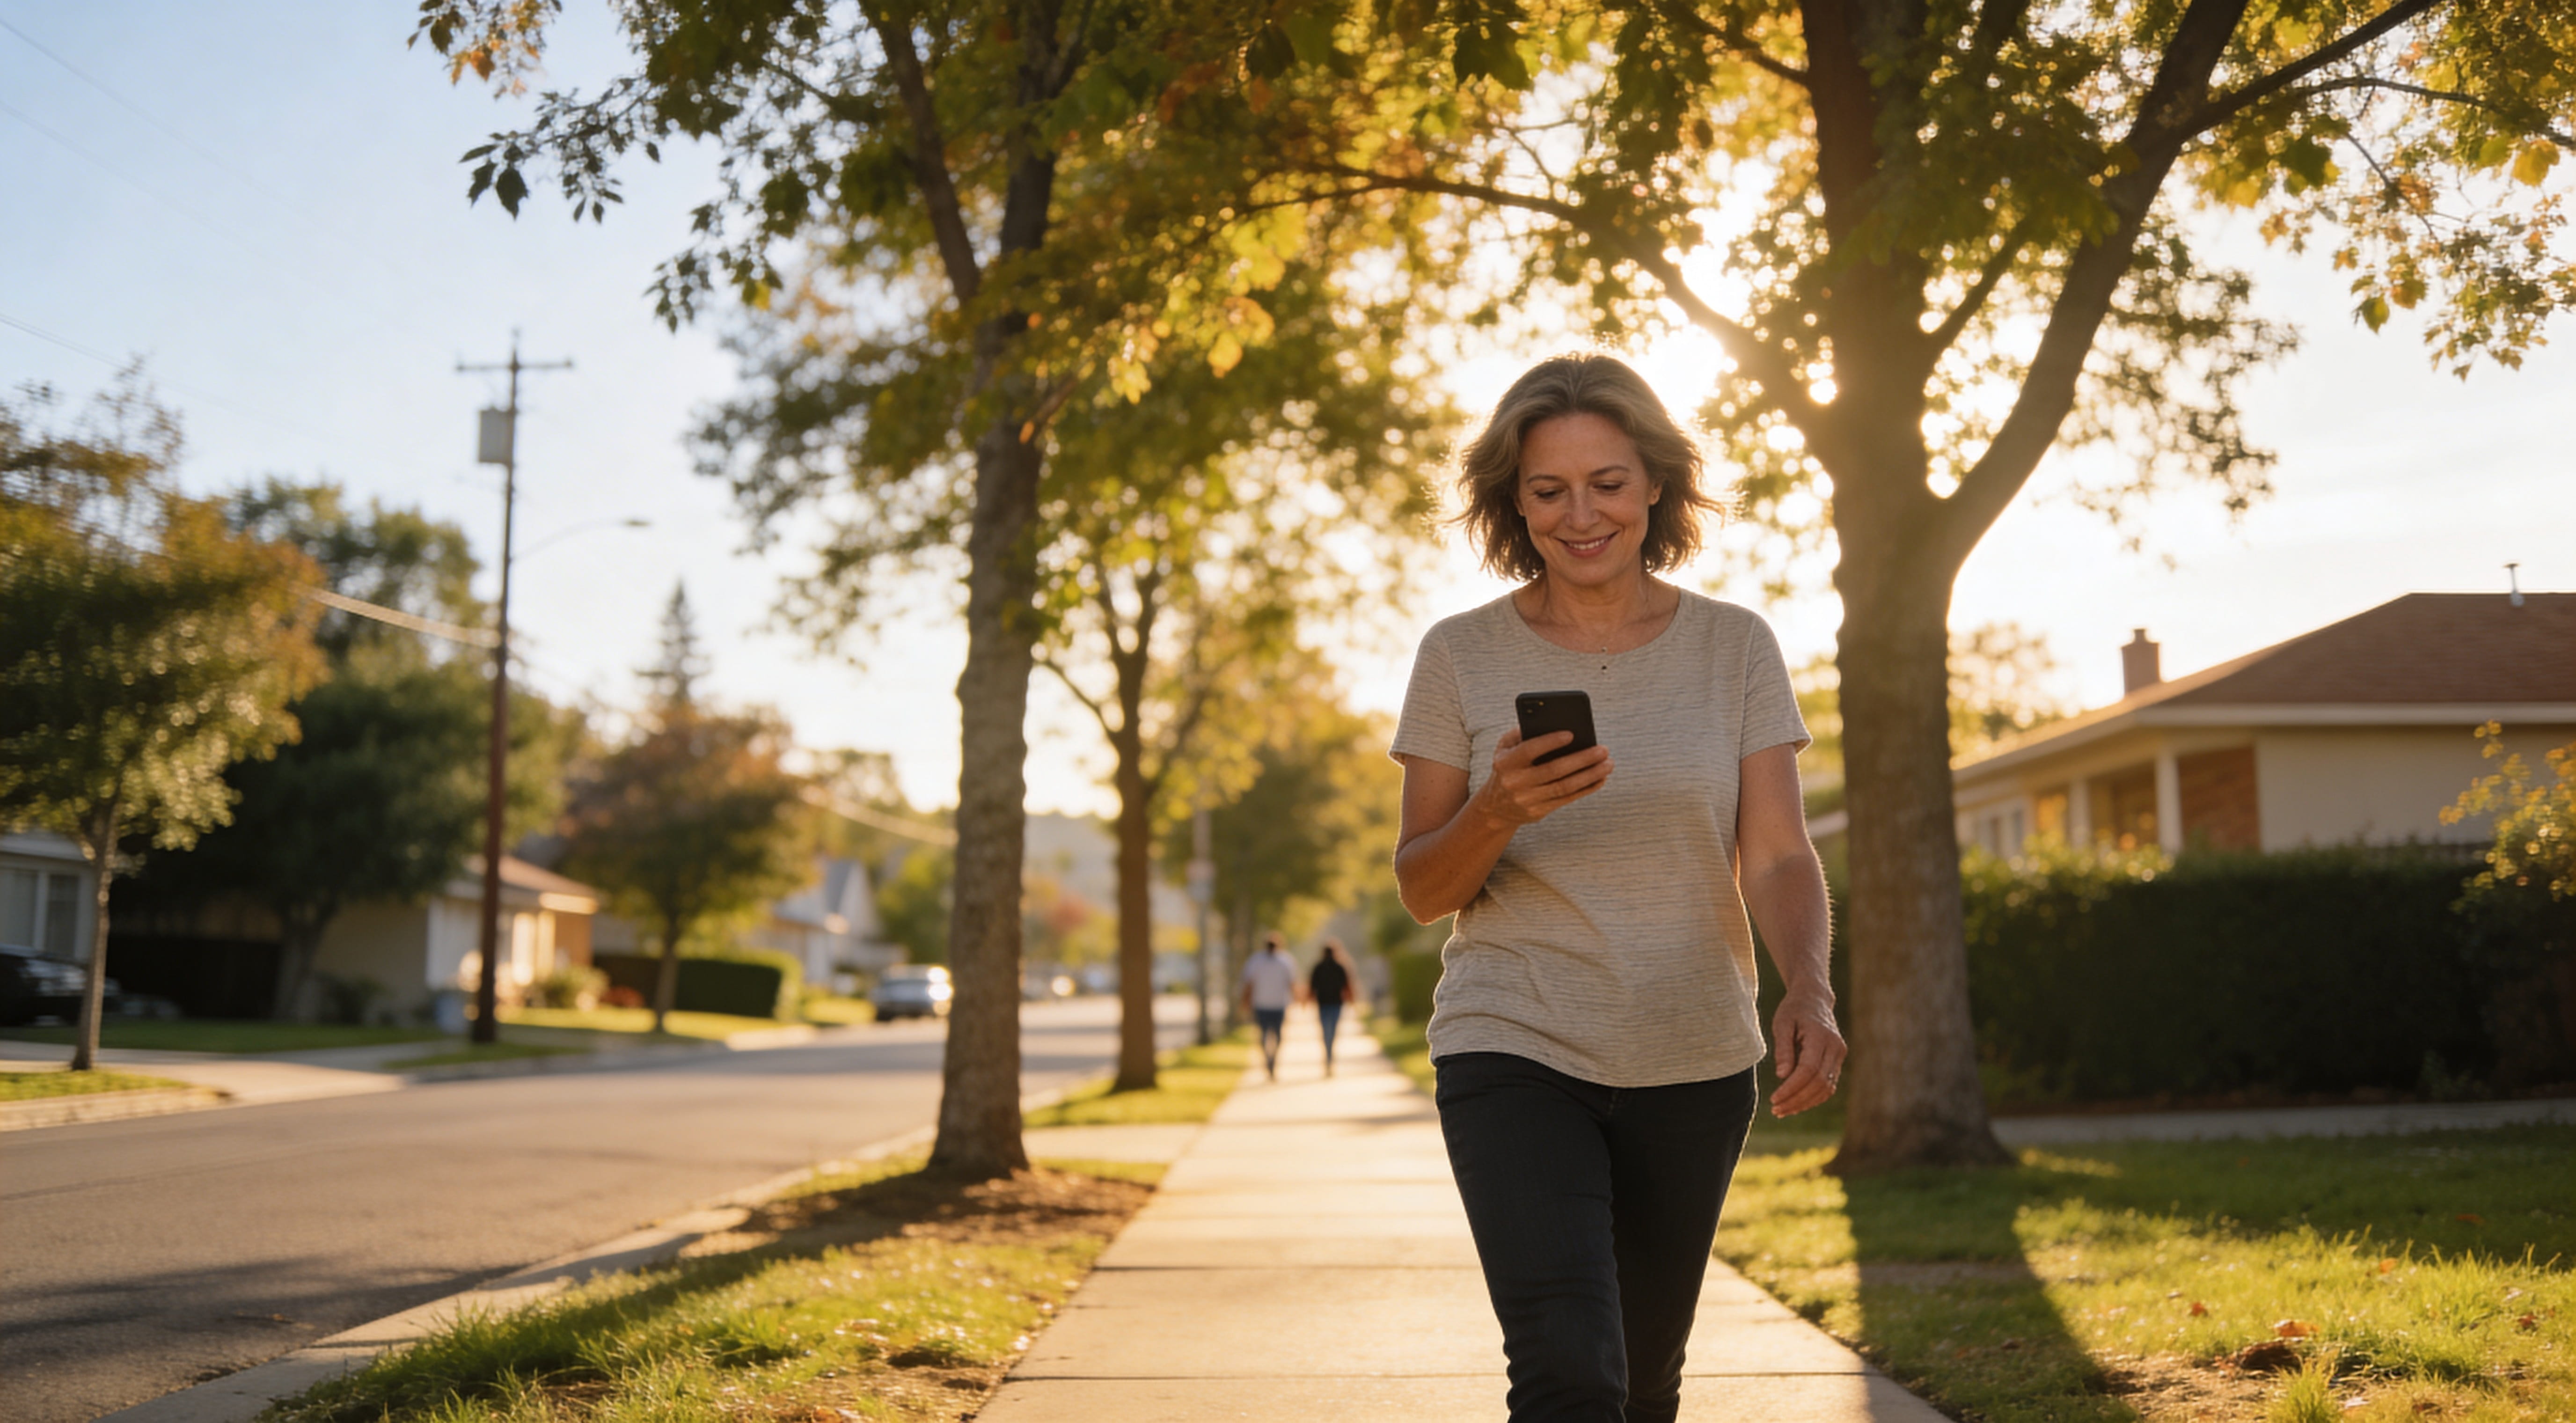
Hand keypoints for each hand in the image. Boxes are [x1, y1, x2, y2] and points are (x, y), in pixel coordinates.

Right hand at [1474, 727, 1611, 826]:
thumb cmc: (1507, 767)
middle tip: (1603, 750)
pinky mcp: (1538, 812)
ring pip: (1565, 787)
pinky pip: (1567, 799)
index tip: (1572, 734)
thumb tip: (1550, 723)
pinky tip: (1600, 779)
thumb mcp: (1504, 748)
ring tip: (1608, 764)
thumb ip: (1521, 733)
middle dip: (1582, 759)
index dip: (1550, 742)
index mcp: (1505, 762)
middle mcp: (1515, 782)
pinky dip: (1586, 789)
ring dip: (1590, 775)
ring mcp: (1527, 799)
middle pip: (1554, 770)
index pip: (1529, 750)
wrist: (1495, 806)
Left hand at [1768, 990, 1845, 1117]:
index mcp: (1821, 1036)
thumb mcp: (1782, 1024)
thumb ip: (1783, 1049)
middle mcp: (1835, 1047)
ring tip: (1783, 1110)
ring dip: (1805, 1103)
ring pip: (1826, 1088)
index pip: (1808, 1070)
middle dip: (1797, 1100)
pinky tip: (1795, 1104)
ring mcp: (1839, 1055)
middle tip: (1776, 1110)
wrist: (1814, 999)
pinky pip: (1828, 1085)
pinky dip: (1813, 1098)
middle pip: (1819, 1083)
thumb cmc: (1794, 1010)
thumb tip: (1782, 1076)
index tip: (1774, 1099)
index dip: (1792, 1088)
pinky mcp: (1838, 1061)